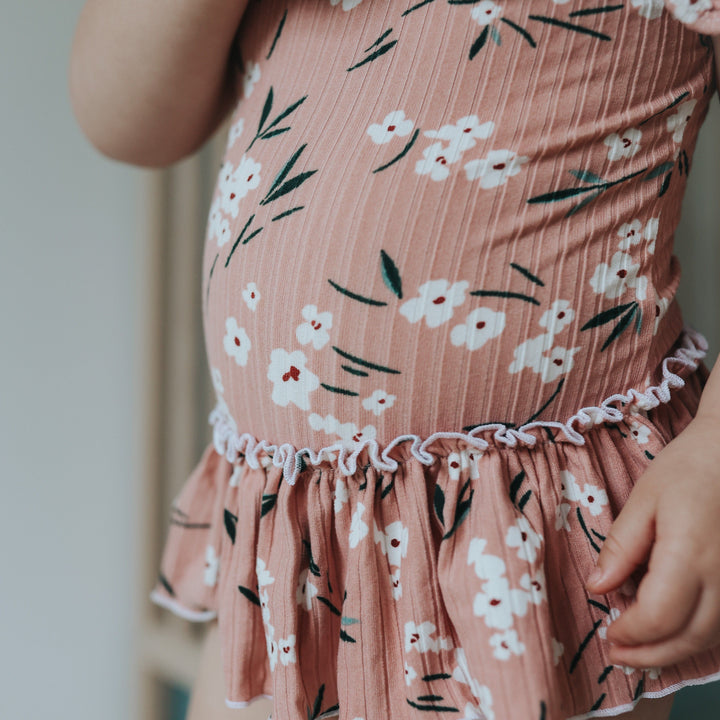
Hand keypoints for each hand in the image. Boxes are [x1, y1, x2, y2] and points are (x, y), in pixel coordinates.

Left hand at [584, 414, 719, 668]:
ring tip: (640, 650)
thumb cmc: (688, 468)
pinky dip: (696, 636)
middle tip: (618, 656)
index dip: (631, 632)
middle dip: (650, 654)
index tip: (608, 631)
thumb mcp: (643, 501)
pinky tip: (672, 631)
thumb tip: (598, 587)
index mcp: (691, 554)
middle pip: (689, 638)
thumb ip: (621, 547)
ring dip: (674, 650)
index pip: (659, 616)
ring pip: (711, 637)